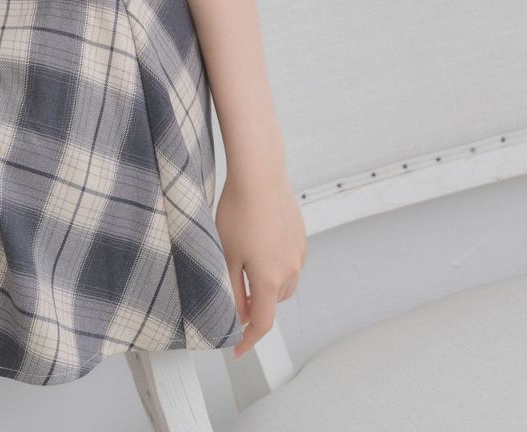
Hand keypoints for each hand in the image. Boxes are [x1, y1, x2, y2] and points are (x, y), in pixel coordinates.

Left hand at [215, 165, 306, 360]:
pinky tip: (260, 246)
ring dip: (268, 287)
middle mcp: (290, 270)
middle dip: (257, 307)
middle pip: (274, 302)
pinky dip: (277, 266)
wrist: (260, 174)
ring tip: (246, 271)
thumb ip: (233, 289)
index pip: (262, 323)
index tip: (237, 351)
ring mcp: (298, 252)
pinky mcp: (300, 236)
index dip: (249, 340)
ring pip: (284, 283)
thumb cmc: (238, 212)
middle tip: (236, 301)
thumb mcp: (226, 254)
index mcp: (269, 279)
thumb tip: (238, 315)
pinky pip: (290, 262)